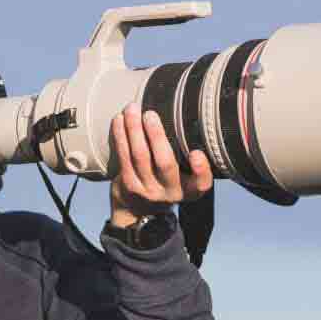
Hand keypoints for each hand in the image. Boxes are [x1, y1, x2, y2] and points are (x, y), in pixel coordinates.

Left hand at [109, 102, 212, 227]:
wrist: (137, 209)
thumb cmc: (166, 182)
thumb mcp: (184, 178)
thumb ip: (188, 158)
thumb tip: (186, 116)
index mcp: (190, 190)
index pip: (201, 184)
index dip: (201, 170)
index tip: (196, 153)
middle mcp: (170, 192)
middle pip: (165, 163)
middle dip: (156, 136)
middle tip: (149, 114)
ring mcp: (147, 190)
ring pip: (140, 156)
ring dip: (134, 130)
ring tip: (131, 110)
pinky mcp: (128, 184)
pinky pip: (124, 157)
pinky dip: (121, 136)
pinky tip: (119, 121)